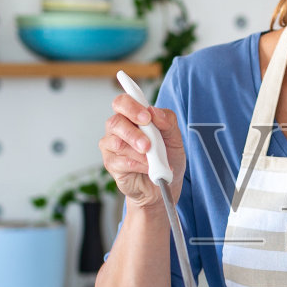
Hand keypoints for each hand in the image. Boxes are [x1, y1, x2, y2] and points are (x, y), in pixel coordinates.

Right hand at [99, 93, 186, 209]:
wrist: (164, 184)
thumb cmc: (167, 157)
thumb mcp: (175, 137)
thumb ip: (168, 121)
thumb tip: (155, 111)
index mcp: (132, 116)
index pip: (122, 102)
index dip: (131, 106)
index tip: (146, 116)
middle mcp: (118, 128)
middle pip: (115, 122)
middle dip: (133, 133)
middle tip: (148, 145)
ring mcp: (112, 146)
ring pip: (116, 143)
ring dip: (137, 152)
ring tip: (152, 159)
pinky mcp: (111, 164)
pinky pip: (120, 161)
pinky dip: (138, 165)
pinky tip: (149, 169)